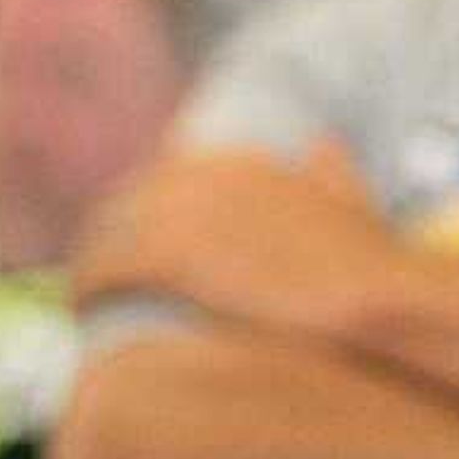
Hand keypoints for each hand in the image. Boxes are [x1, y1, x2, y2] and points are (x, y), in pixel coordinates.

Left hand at [69, 141, 397, 342]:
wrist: (372, 300)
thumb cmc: (372, 268)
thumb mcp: (354, 206)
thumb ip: (332, 172)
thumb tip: (323, 143)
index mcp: (241, 164)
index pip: (167, 179)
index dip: (148, 214)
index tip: (139, 245)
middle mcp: (204, 177)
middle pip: (127, 203)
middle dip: (111, 237)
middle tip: (100, 281)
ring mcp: (181, 214)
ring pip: (106, 233)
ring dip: (92, 264)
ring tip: (85, 303)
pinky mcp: (164, 257)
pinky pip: (103, 269)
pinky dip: (89, 289)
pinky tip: (85, 314)